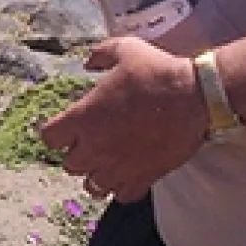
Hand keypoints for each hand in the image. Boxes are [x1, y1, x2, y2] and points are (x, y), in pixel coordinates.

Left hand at [38, 37, 209, 202]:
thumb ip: (101, 55)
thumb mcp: (125, 50)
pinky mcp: (143, 177)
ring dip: (96, 175)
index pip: (50, 138)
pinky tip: (128, 174)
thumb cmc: (158, 73)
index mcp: (84, 117)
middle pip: (69, 165)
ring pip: (92, 186)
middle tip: (91, 142)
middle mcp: (96, 147)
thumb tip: (89, 63)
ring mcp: (119, 166)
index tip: (67, 126)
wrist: (195, 97)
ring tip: (107, 163)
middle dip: (77, 154)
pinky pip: (122, 196)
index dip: (56, 132)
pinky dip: (122, 188)